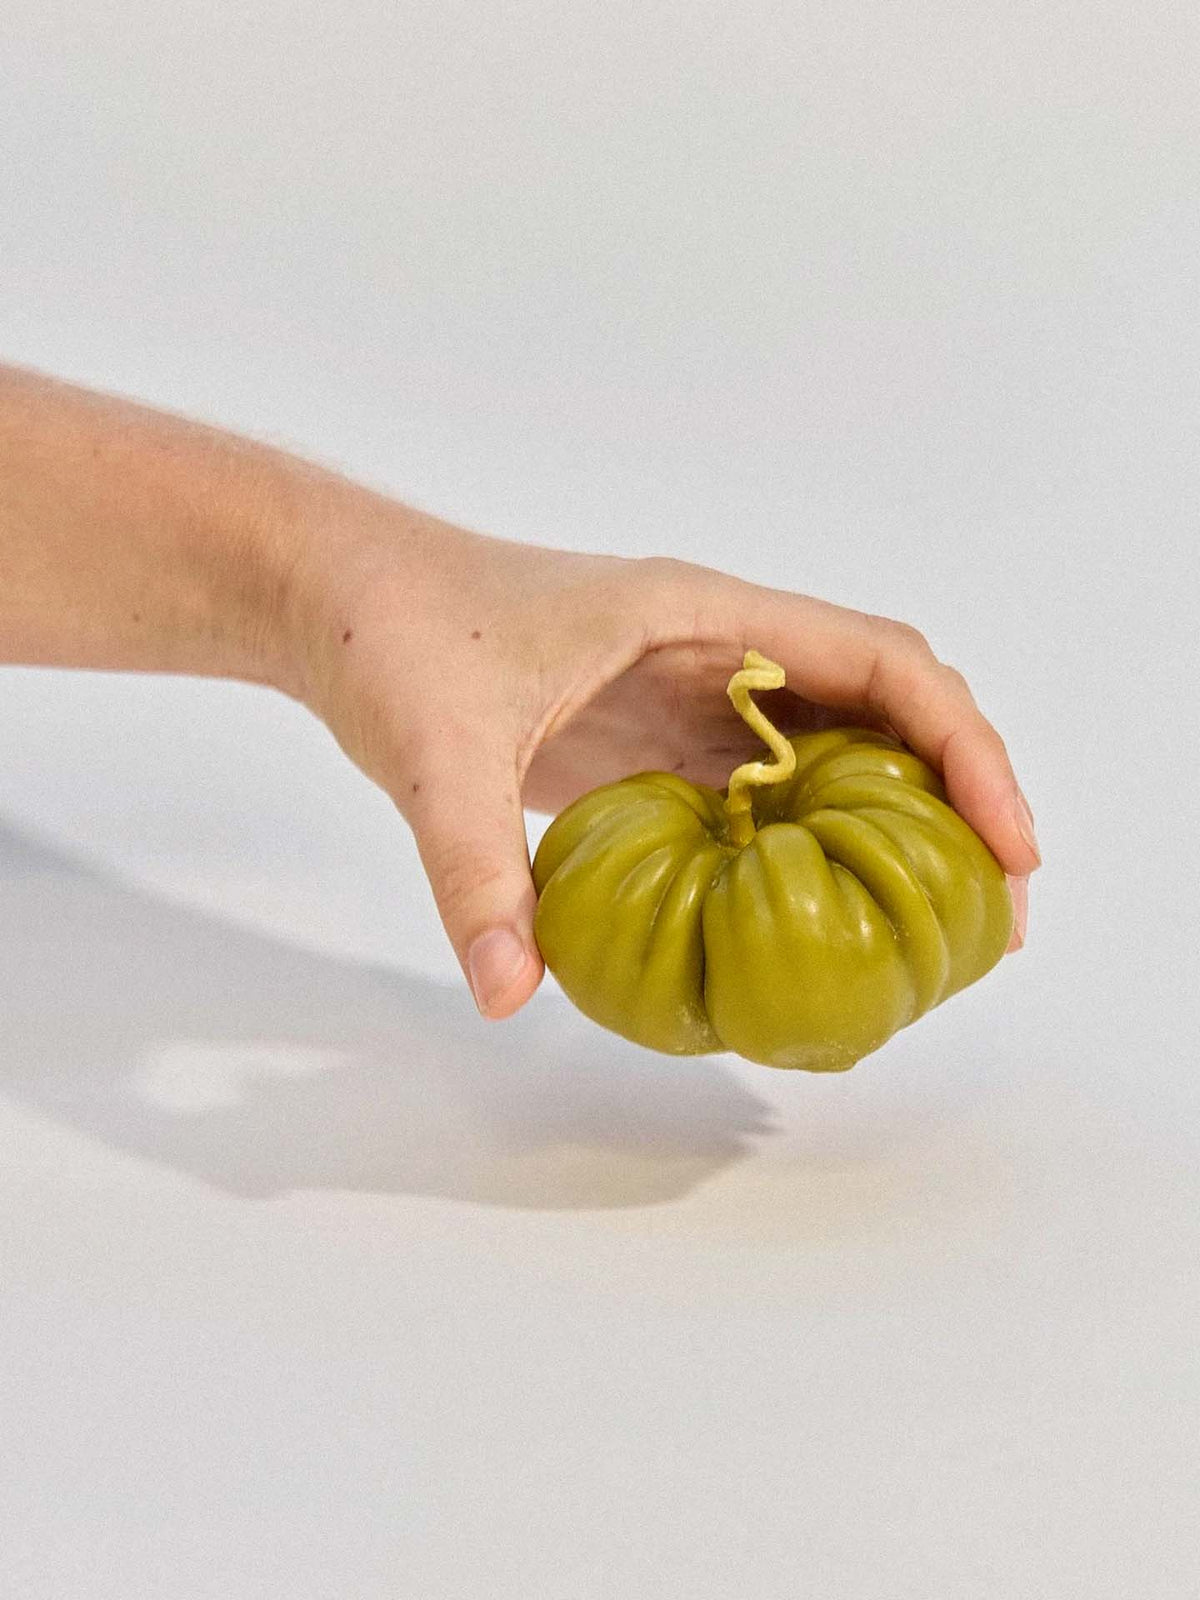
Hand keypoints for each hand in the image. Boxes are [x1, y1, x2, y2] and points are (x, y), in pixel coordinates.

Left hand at [285, 495, 1040, 1021]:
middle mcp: (719, 649)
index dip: (965, 748)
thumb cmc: (394, 637)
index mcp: (703, 615)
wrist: (338, 601)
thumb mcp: (436, 754)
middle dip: (961, 799)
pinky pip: (771, 791)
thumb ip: (474, 871)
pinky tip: (823, 923)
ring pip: (840, 751)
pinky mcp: (658, 741)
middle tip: (994, 916)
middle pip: (890, 708)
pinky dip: (817, 849)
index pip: (882, 663)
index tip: (1007, 844)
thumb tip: (511, 994)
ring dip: (898, 829)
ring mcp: (691, 695)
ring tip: (935, 931)